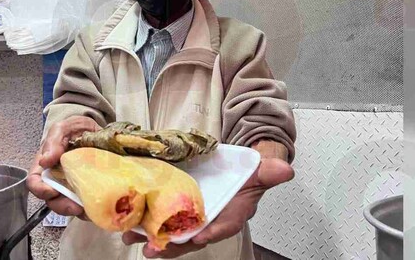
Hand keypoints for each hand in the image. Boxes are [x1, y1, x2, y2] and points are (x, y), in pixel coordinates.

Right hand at [26, 116, 101, 217]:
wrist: (96, 131)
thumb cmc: (74, 129)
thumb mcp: (63, 129)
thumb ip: (53, 142)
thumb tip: (45, 161)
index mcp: (45, 167)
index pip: (34, 182)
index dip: (40, 190)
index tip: (52, 191)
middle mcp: (56, 180)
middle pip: (52, 200)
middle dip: (63, 206)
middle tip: (76, 206)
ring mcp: (72, 187)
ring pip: (71, 205)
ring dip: (79, 210)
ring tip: (90, 209)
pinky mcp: (88, 190)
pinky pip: (88, 204)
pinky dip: (93, 207)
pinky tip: (100, 206)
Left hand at [121, 158, 293, 257]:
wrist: (239, 166)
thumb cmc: (248, 172)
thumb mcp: (260, 169)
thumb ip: (269, 171)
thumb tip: (286, 170)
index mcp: (232, 214)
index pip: (223, 227)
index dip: (210, 233)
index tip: (199, 238)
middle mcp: (211, 220)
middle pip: (192, 238)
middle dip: (172, 245)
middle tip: (153, 249)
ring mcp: (192, 216)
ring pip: (172, 233)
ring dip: (151, 238)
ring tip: (131, 238)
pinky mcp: (177, 209)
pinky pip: (161, 221)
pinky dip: (145, 224)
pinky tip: (128, 225)